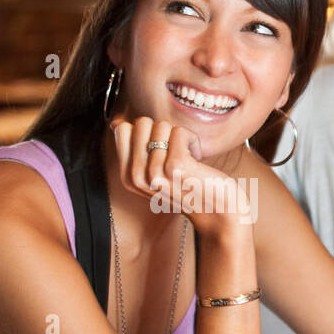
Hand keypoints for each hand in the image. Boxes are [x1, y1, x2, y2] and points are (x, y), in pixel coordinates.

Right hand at [110, 115, 248, 237]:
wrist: (216, 211)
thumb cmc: (189, 186)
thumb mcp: (154, 171)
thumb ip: (136, 150)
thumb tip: (116, 122)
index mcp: (128, 177)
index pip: (122, 129)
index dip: (146, 131)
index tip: (161, 150)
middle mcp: (136, 177)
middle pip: (142, 122)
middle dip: (164, 131)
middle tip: (175, 153)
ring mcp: (154, 172)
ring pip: (162, 125)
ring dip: (180, 137)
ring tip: (188, 159)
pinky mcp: (175, 166)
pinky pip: (179, 131)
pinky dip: (193, 140)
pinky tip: (197, 160)